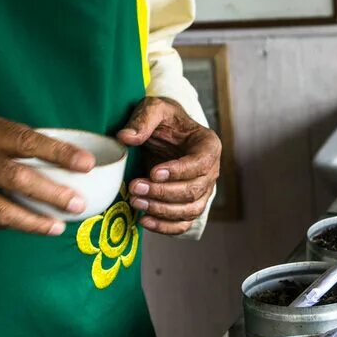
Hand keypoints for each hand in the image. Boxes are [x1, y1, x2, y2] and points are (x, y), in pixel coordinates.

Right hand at [0, 112, 94, 235]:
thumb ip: (4, 140)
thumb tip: (48, 157)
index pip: (26, 142)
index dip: (59, 153)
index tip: (86, 164)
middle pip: (18, 180)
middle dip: (53, 194)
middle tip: (78, 204)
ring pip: (4, 212)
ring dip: (34, 222)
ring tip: (57, 228)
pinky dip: (5, 224)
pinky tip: (21, 225)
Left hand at [118, 97, 219, 235]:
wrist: (164, 133)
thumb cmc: (163, 120)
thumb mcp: (153, 109)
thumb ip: (142, 120)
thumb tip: (126, 137)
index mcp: (208, 145)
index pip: (200, 163)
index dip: (179, 171)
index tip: (154, 172)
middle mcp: (210, 171)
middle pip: (193, 191)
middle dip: (163, 193)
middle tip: (135, 187)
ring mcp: (202, 191)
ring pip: (189, 210)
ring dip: (162, 210)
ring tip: (136, 202)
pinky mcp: (189, 206)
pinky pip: (183, 224)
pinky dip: (165, 227)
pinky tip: (144, 220)